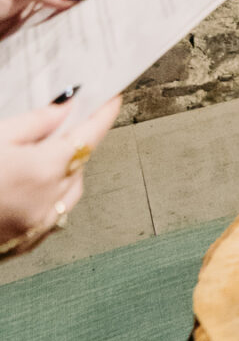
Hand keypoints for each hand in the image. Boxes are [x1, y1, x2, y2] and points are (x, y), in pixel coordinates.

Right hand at [0, 95, 120, 253]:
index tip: (113, 96)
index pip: (89, 134)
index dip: (104, 113)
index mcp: (43, 170)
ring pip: (70, 193)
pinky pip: (53, 216)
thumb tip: (64, 108)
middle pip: (81, 163)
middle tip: (66, 121)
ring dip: (67, 171)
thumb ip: (34, 122)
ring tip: (44, 154)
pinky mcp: (23, 244)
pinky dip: (52, 197)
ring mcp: (36, 227)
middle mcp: (47, 202)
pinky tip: (31, 187)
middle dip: (78, 141)